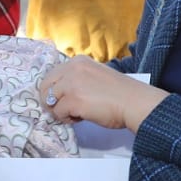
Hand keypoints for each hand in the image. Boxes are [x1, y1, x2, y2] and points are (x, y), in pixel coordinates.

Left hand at [38, 56, 168, 132]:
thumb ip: (78, 80)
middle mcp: (72, 69)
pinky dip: (67, 119)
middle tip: (62, 111)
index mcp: (78, 61)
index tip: (62, 100)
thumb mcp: (95, 76)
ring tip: (76, 115)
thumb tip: (63, 95)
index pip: (53, 75)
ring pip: (50, 101)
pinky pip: (58, 113)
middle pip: (45, 86)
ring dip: (60, 111)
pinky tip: (81, 118)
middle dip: (50, 101)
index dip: (55, 90)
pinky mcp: (73, 100)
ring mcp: (71, 84)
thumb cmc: (121, 94)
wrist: (135, 102)